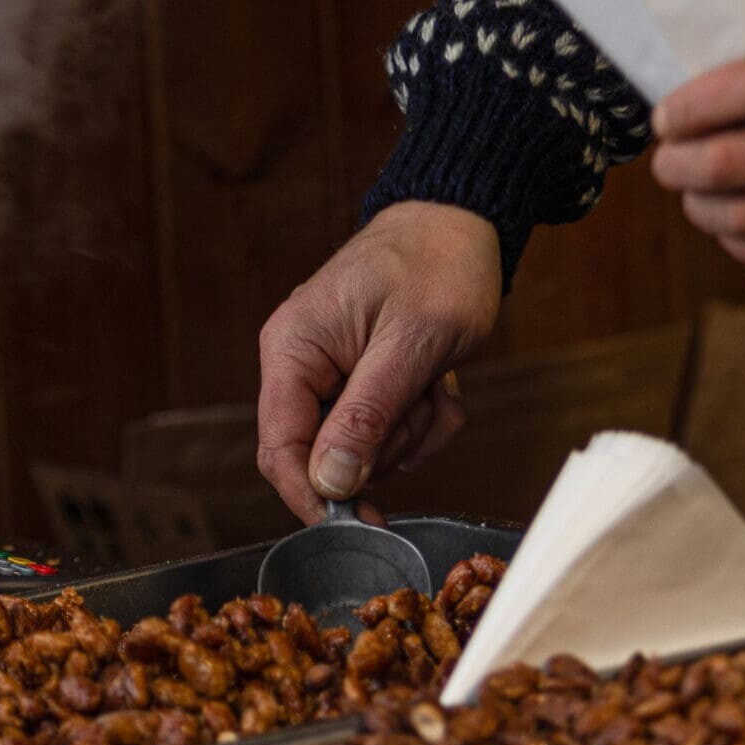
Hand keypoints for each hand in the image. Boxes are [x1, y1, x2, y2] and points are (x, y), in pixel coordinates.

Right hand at [257, 202, 500, 523]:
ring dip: (414, 427)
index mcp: (293, 349)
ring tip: (434, 379)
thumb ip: (365, 416)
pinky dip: (425, 417)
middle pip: (328, 454)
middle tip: (422, 399)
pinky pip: (392, 431)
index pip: (279, 447)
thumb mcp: (409, 345)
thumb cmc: (437, 266)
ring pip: (367, 449)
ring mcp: (335, 375)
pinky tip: (439, 382)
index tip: (356, 521)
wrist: (465, 223)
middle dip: (386, 443)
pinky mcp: (366, 382)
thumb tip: (328, 480)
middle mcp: (303, 365)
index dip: (312, 494)